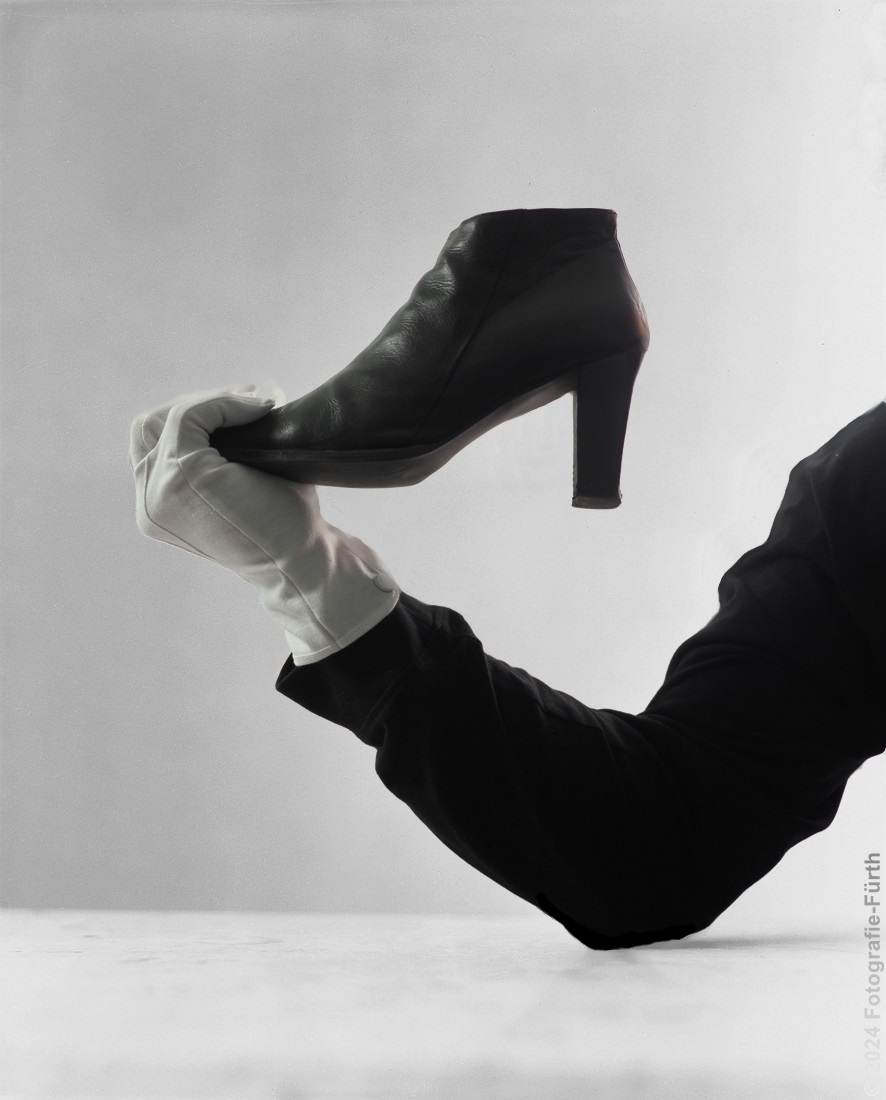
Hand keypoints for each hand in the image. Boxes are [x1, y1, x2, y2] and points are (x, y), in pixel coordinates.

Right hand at [129, 384, 399, 664]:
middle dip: (198, 404)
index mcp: (157, 508)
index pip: (152, 443)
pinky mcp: (181, 475)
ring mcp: (158, 490)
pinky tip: (262, 408)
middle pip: (148, 425)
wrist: (302, 561)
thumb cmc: (284, 524)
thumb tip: (241, 394)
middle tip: (251, 400)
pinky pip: (189, 415)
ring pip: (166, 416)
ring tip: (259, 403)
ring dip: (213, 400)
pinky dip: (224, 402)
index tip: (244, 408)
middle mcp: (147, 502)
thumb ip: (220, 453)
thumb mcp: (240, 486)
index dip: (193, 418)